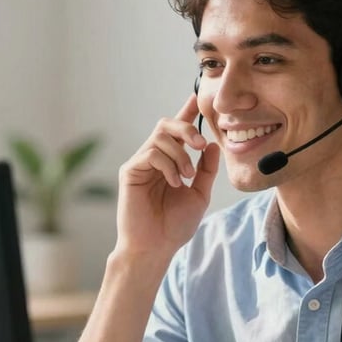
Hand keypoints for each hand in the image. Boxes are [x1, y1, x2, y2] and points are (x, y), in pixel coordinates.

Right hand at [115, 95, 220, 255]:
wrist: (156, 247)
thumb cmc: (174, 225)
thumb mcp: (199, 194)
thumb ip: (205, 169)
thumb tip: (212, 144)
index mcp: (171, 161)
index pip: (179, 130)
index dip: (187, 110)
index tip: (197, 94)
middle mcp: (154, 157)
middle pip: (167, 124)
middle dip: (187, 128)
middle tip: (200, 145)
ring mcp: (140, 163)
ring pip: (160, 137)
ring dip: (180, 155)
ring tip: (186, 177)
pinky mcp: (130, 171)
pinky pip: (151, 153)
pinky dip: (168, 165)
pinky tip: (174, 183)